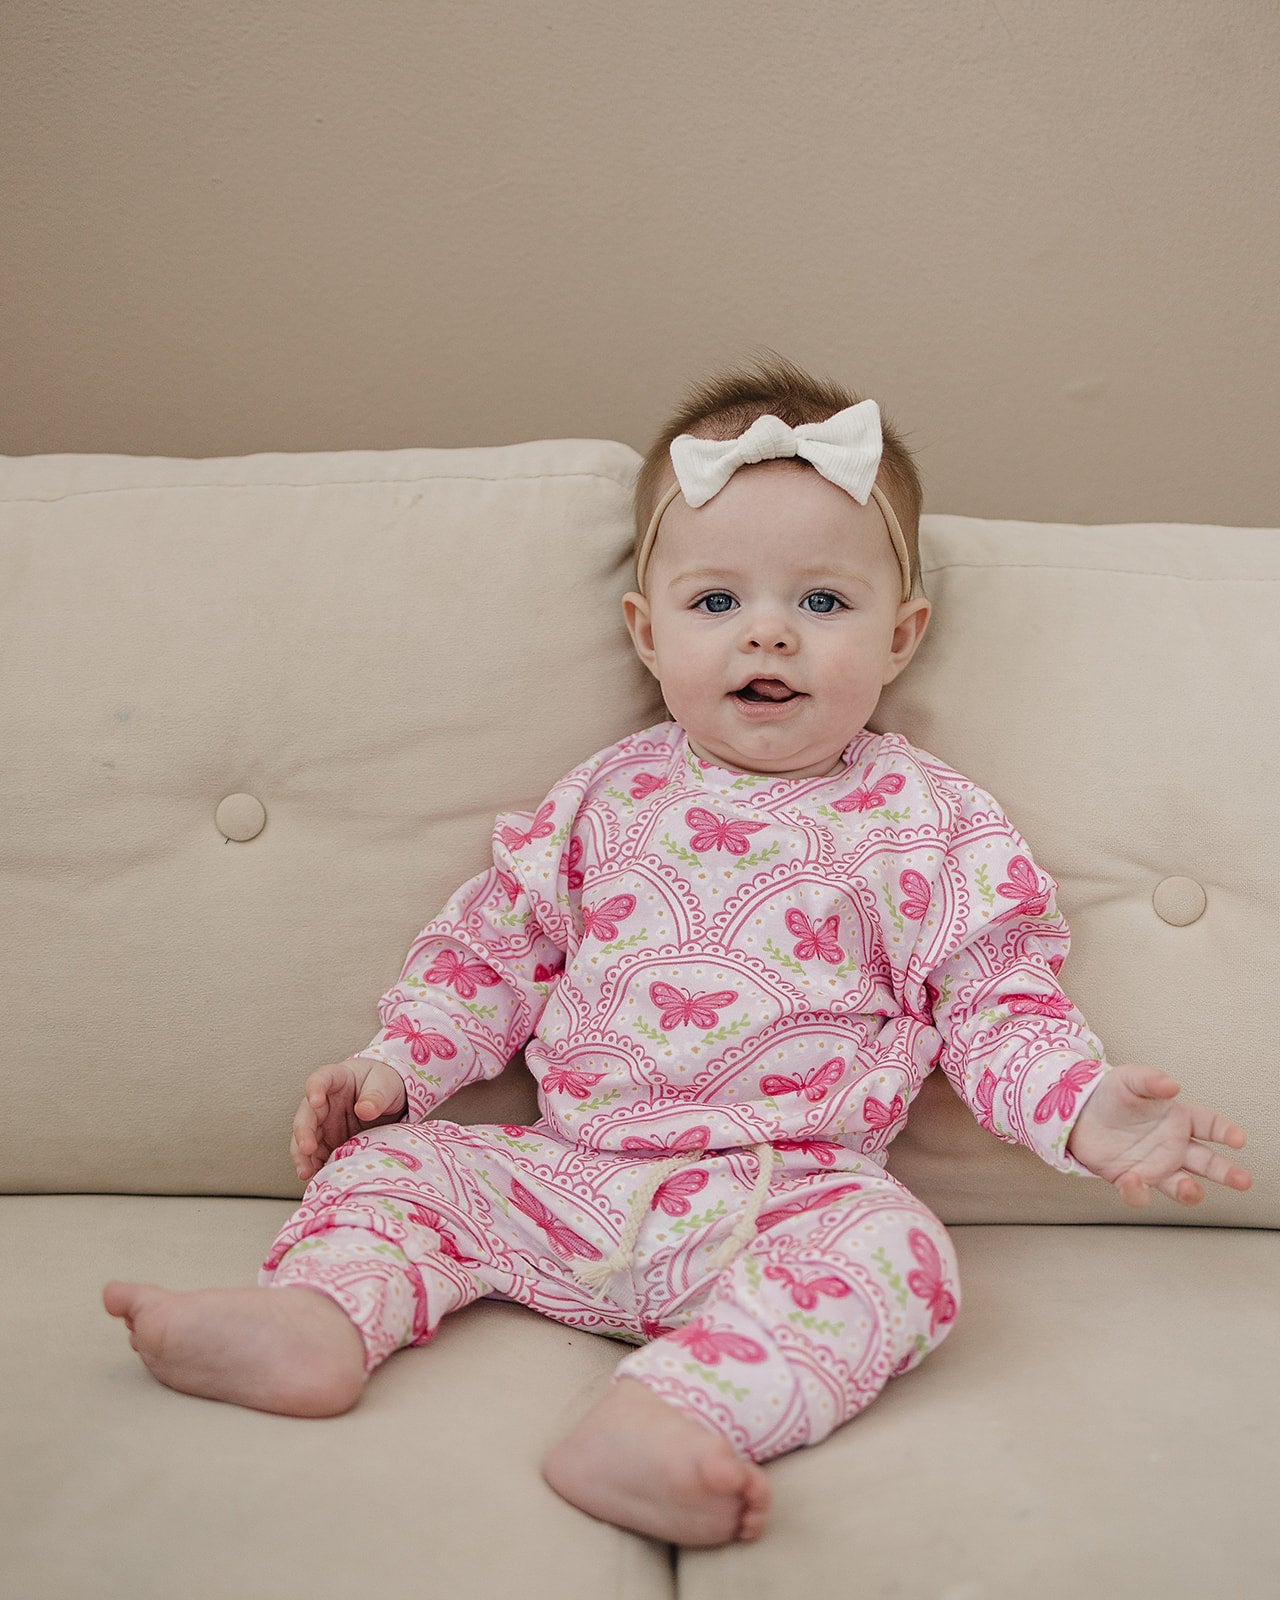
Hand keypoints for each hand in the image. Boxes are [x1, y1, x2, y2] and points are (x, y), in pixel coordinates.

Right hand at [291, 1056, 407, 1181]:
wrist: (387, 1099)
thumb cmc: (383, 1084)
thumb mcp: (385, 1084)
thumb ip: (376, 1095)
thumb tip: (365, 1109)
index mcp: (337, 1079)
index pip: (321, 1079)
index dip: (315, 1089)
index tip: (315, 1100)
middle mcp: (324, 1103)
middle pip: (307, 1115)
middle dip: (304, 1132)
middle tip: (307, 1148)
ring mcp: (324, 1124)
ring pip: (305, 1138)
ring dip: (303, 1156)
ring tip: (306, 1172)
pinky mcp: (328, 1143)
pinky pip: (317, 1156)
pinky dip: (315, 1167)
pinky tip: (317, 1179)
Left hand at [1066, 1062, 1251, 1206]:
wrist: (1080, 1114)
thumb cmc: (1112, 1095)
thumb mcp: (1128, 1079)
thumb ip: (1149, 1080)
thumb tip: (1171, 1085)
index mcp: (1178, 1118)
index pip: (1210, 1124)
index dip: (1225, 1131)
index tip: (1238, 1139)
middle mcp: (1173, 1146)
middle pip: (1207, 1162)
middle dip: (1226, 1172)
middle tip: (1243, 1180)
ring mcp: (1154, 1165)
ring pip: (1181, 1185)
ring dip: (1189, 1190)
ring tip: (1191, 1189)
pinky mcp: (1130, 1179)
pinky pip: (1139, 1192)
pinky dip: (1137, 1191)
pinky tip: (1132, 1180)